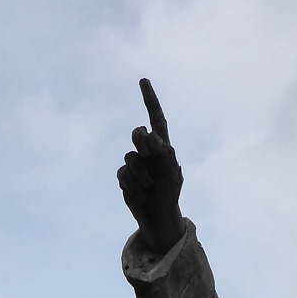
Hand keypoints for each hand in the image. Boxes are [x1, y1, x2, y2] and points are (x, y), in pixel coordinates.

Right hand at [118, 79, 185, 254]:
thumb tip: (152, 136)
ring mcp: (134, 164)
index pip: (156, 118)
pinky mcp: (124, 177)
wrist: (159, 216)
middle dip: (142, 144)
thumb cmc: (170, 194)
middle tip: (151, 157)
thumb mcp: (174, 174)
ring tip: (149, 187)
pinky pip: (123, 175)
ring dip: (141, 175)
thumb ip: (166, 153)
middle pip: (137, 134)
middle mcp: (147, 151)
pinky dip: (133, 187)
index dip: (150, 99)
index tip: (143, 80)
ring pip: (130, 157)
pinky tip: (142, 195)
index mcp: (162, 146)